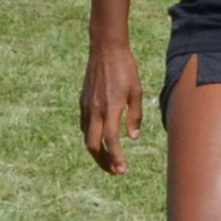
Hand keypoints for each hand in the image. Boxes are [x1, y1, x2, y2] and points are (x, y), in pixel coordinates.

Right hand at [80, 40, 143, 175]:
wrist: (105, 50)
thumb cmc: (126, 69)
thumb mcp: (137, 92)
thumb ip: (135, 116)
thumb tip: (133, 137)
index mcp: (110, 108)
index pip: (111, 140)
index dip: (116, 157)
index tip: (122, 170)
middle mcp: (95, 110)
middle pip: (93, 145)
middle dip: (103, 161)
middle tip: (115, 171)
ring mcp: (86, 106)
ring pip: (86, 137)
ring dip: (97, 151)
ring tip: (110, 160)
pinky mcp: (82, 101)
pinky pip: (84, 125)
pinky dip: (91, 137)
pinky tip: (101, 140)